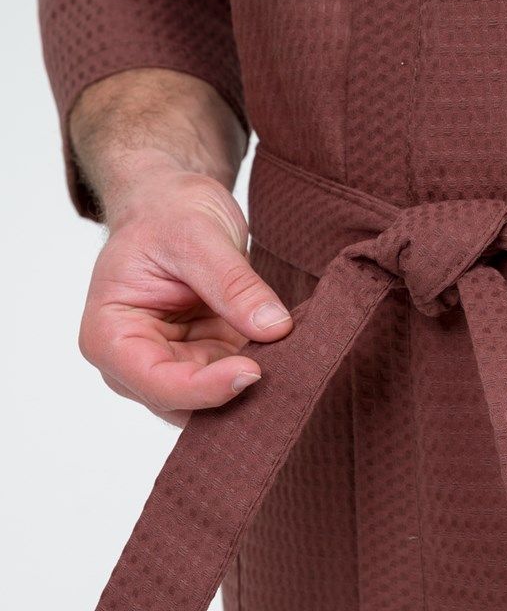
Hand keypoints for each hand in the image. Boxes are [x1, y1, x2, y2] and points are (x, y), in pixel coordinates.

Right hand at [78, 160, 292, 426]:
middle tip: (288, 367)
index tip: (253, 371)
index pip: (157, 384)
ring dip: (254, 389)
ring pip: (217, 404)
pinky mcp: (206, 365)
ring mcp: (172, 368)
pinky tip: (291, 355)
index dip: (206, 388)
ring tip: (292, 357)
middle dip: (235, 393)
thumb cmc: (167, 213)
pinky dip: (265, 373)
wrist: (174, 206)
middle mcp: (135, 365)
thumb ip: (233, 283)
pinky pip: (237, 385)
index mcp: (110, 335)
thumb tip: (274, 328)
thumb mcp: (198, 235)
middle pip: (188, 405)